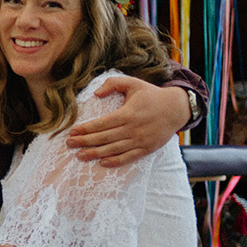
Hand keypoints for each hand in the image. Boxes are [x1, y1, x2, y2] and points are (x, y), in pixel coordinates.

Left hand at [66, 76, 186, 167]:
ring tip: (80, 155)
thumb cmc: (151, 95)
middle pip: (105, 137)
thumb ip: (113, 84)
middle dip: (85, 141)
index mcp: (128, 113)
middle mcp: (133, 128)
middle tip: (69, 144)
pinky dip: (116, 161)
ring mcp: (141, 140)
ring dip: (96, 153)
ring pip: (114, 149)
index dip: (86, 128)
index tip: (72, 132)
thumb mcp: (133, 83)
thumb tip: (96, 93)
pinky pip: (129, 157)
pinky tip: (103, 162)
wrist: (177, 108)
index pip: (102, 123)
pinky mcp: (147, 148)